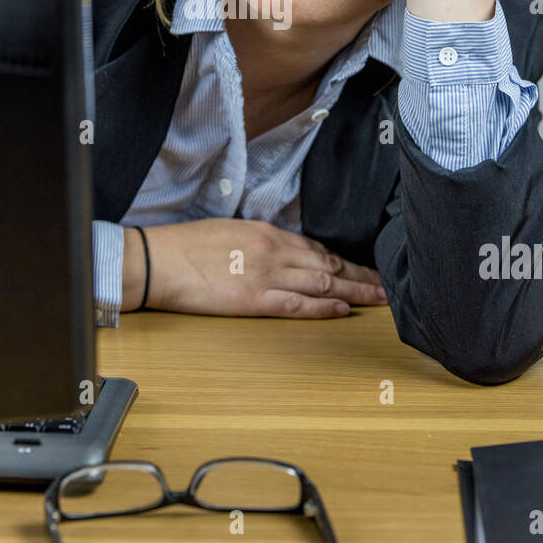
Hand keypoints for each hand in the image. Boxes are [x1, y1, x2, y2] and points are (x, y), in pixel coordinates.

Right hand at [124, 218, 387, 317]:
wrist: (155, 260)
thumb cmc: (185, 246)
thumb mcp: (228, 232)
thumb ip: (258, 242)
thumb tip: (280, 254)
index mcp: (265, 233)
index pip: (316, 247)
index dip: (344, 261)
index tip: (363, 269)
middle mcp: (272, 251)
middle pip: (327, 264)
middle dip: (360, 275)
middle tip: (387, 285)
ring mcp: (264, 275)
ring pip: (321, 283)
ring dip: (354, 291)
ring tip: (380, 300)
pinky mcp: (252, 300)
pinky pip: (296, 304)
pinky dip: (323, 307)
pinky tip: (343, 310)